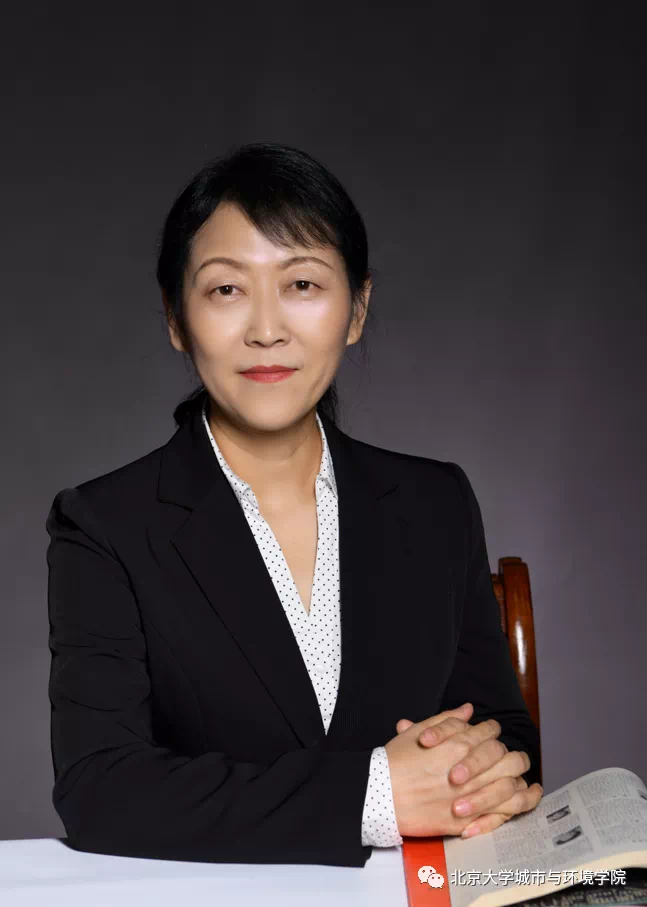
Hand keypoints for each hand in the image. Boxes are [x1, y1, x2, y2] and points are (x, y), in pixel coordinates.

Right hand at [395, 705, 542, 836]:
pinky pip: (502, 814)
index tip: (491, 736)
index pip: (490, 733)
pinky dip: (517, 808)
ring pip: (511, 786)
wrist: (380, 796)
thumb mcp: (418, 731)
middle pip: (508, 758)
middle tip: (513, 758)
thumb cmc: (395, 762)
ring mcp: (470, 796)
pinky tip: (524, 802)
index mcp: (458, 744)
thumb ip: (447, 720)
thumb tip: (468, 710)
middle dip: (514, 756)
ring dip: (522, 782)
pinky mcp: (467, 820)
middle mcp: (470, 769)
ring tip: (528, 782)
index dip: (492, 732)